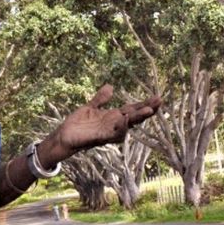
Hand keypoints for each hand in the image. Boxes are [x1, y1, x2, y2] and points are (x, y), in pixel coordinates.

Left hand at [39, 84, 160, 166]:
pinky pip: (114, 134)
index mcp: (113, 117)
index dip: (144, 104)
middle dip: (147, 110)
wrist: (64, 135)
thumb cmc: (78, 124)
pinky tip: (126, 118)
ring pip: (128, 126)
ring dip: (137, 119)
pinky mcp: (101, 138)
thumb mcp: (90, 107)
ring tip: (148, 111)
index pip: (132, 109)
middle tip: (159, 102)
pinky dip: (121, 127)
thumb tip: (110, 87)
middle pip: (134, 117)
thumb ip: (100, 99)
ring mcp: (108, 132)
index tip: (157, 97)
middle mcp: (114, 125)